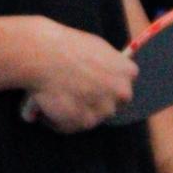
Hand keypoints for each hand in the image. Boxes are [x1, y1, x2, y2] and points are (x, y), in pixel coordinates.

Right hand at [21, 21, 136, 131]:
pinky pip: (71, 126)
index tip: (94, 84)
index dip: (107, 85)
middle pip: (111, 104)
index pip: (124, 85)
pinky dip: (58, 120)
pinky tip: (46, 107)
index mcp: (127, 72)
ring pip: (91, 117)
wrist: (45, 56)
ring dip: (76, 112)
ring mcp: (103, 110)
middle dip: (95, 102)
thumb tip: (103, 74)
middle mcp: (121, 93)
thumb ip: (106, 64)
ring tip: (55, 98)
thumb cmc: (67, 46)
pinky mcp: (83, 123)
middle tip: (74, 94)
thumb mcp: (97, 47)